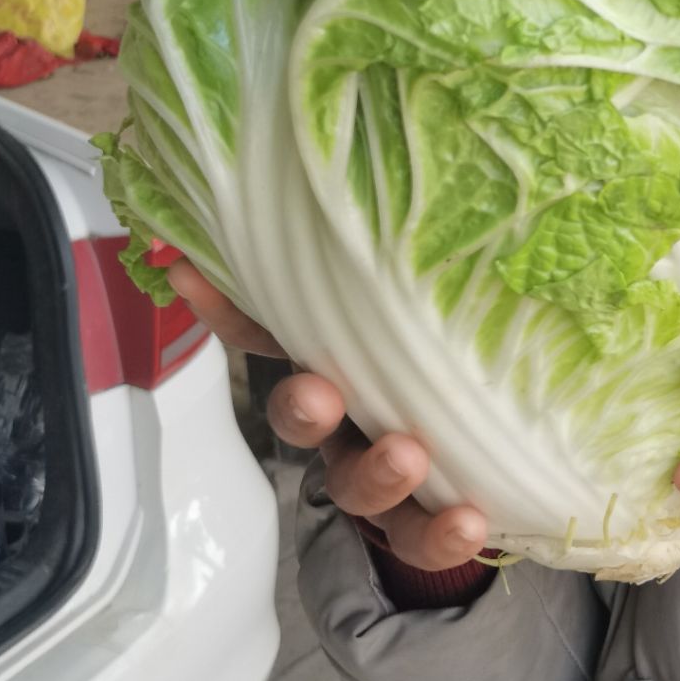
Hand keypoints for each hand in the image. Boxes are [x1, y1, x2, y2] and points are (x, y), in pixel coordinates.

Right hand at [166, 260, 489, 572]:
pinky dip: (439, 535)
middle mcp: (347, 416)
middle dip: (300, 403)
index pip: (265, 327)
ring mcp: (377, 473)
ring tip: (409, 456)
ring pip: (353, 483)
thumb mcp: (432, 304)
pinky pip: (419, 536)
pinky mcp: (420, 521)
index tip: (186, 269)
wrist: (493, 473)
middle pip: (299, 413)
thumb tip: (411, 145)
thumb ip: (415, 258)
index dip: (222, 304)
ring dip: (374, 473)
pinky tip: (472, 521)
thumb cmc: (456, 363)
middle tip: (321, 392)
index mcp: (336, 357)